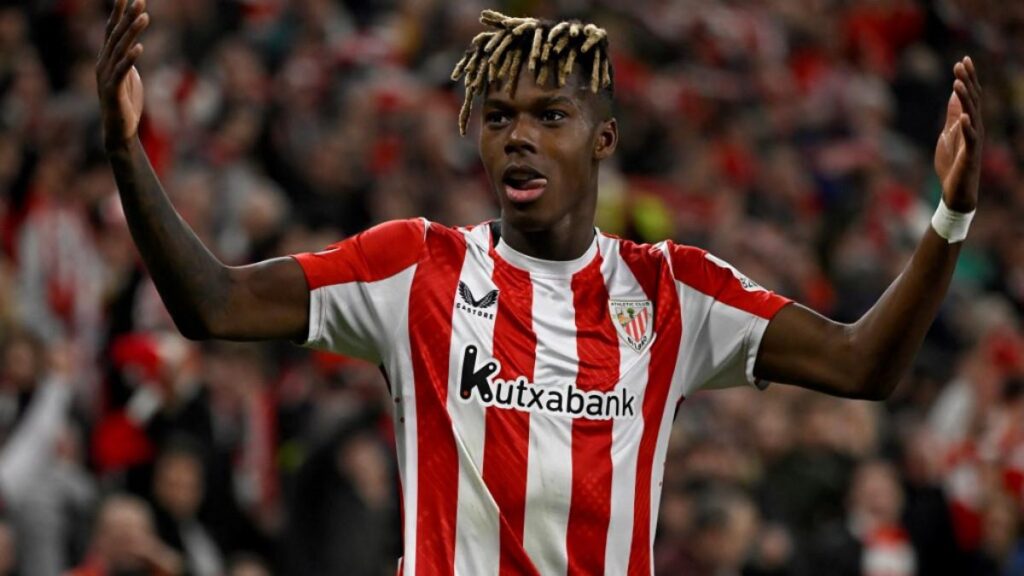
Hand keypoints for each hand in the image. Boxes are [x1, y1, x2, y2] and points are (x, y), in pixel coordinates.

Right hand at [96, 0, 148, 150]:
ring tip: (144, 17)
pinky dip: (130, 59)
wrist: (119, 132)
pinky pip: (122, 72)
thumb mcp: (128, 77)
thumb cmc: (125, 105)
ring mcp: (106, 77)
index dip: (119, 13)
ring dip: (133, 32)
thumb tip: (134, 48)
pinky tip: (140, 48)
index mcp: (107, 59)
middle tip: (140, 0)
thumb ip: (128, 61)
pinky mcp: (113, 91)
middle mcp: (103, 64)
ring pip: (120, 50)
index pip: (111, 30)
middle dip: (127, 16)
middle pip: (116, 35)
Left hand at [934, 56, 983, 212]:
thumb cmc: (952, 164)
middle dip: (967, 81)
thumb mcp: (948, 134)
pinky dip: (967, 126)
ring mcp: (974, 141)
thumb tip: (953, 95)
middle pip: (973, 100)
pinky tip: (964, 116)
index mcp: (969, 123)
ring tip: (957, 83)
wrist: (956, 191)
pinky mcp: (970, 154)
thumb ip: (952, 115)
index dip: (967, 78)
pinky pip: (971, 138)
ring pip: (972, 115)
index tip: (963, 60)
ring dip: (965, 98)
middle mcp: (975, 128)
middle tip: (960, 63)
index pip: (970, 96)